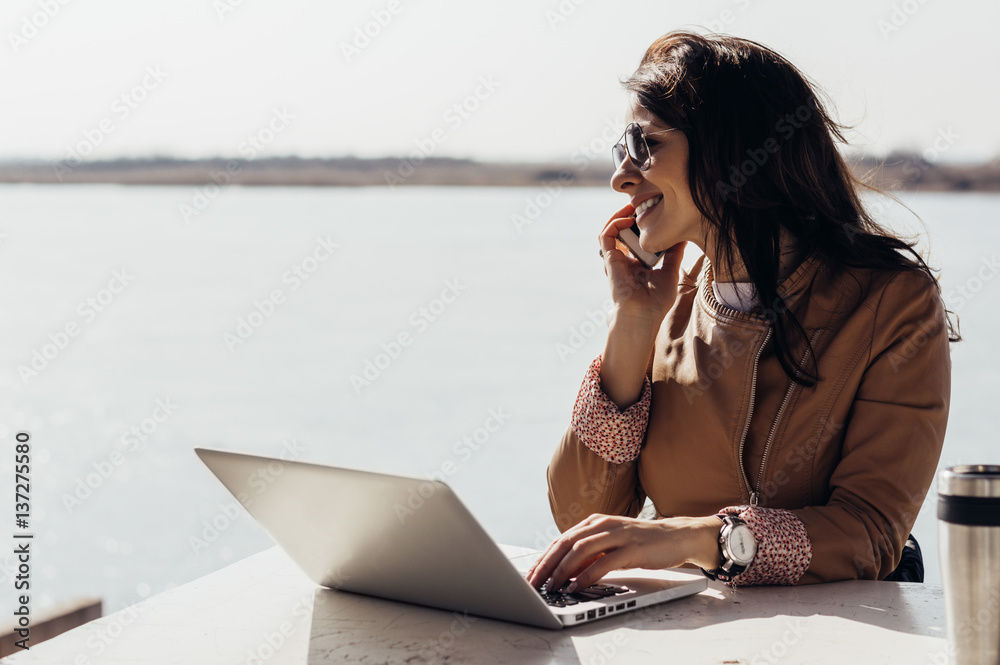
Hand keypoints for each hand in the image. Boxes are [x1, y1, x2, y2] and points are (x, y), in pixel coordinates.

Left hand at [525, 514, 721, 592]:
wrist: (675, 537)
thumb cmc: (640, 543)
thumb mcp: (610, 544)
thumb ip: (589, 554)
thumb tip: (562, 571)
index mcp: (594, 521)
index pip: (561, 540)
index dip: (543, 558)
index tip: (531, 576)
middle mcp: (603, 524)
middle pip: (566, 543)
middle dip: (547, 565)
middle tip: (534, 583)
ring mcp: (618, 535)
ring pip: (581, 550)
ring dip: (563, 570)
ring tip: (552, 586)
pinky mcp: (632, 548)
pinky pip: (604, 563)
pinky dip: (586, 575)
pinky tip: (577, 586)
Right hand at [600, 204, 686, 323]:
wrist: (642, 315)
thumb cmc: (656, 302)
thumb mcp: (670, 272)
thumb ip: (674, 254)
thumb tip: (683, 236)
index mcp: (638, 265)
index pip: (637, 240)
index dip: (644, 226)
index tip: (657, 213)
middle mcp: (625, 261)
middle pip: (625, 232)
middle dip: (633, 216)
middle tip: (646, 203)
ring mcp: (616, 259)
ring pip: (612, 230)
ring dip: (622, 214)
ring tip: (636, 205)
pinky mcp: (609, 258)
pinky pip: (606, 235)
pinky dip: (615, 222)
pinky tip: (629, 218)